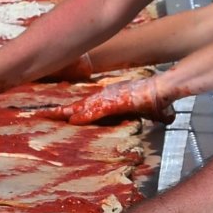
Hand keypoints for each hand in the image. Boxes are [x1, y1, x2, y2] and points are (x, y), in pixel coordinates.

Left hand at [52, 79, 174, 125]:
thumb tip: (169, 118)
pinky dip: (82, 116)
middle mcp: (104, 100)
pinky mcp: (111, 103)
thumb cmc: (156, 98)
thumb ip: (158, 115)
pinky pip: (94, 111)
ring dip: (64, 114)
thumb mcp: (154, 111)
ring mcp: (106, 101)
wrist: (162, 90)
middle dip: (60, 113)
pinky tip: (71, 121)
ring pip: (81, 109)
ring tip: (47, 117)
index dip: (74, 112)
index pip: (86, 109)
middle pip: (77, 108)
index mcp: (108, 101)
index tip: (60, 116)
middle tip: (43, 116)